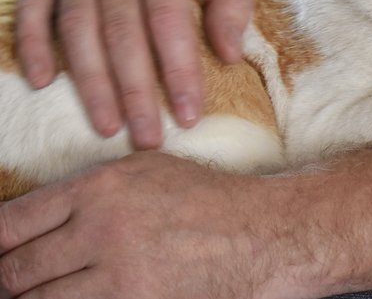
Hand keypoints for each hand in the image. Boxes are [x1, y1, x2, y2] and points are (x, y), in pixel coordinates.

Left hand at [0, 153, 293, 298]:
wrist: (260, 232)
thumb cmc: (205, 198)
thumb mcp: (144, 171)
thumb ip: (87, 192)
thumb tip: (32, 221)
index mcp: (99, 188)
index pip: (11, 223)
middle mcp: (102, 228)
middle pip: (16, 270)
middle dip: (8, 281)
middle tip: (13, 283)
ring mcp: (119, 273)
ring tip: (42, 293)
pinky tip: (80, 298)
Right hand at [15, 0, 252, 148]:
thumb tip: (229, 54)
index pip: (169, 20)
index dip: (178, 71)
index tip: (188, 115)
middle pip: (121, 32)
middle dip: (134, 91)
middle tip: (147, 139)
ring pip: (78, 29)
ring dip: (90, 82)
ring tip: (108, 126)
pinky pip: (32, 8)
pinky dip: (32, 45)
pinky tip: (43, 83)